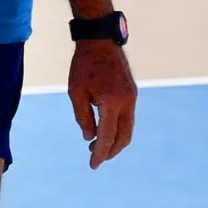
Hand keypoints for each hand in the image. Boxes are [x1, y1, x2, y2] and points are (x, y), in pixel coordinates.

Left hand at [68, 40, 136, 169]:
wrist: (100, 42)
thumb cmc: (84, 66)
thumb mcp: (76, 93)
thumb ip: (83, 117)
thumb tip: (89, 138)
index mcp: (112, 101)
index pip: (107, 135)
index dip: (100, 153)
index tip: (93, 166)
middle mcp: (127, 101)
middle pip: (123, 136)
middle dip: (110, 151)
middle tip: (95, 158)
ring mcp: (132, 97)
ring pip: (128, 128)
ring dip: (115, 141)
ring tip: (96, 147)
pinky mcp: (132, 93)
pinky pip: (127, 118)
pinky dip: (118, 129)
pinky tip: (104, 132)